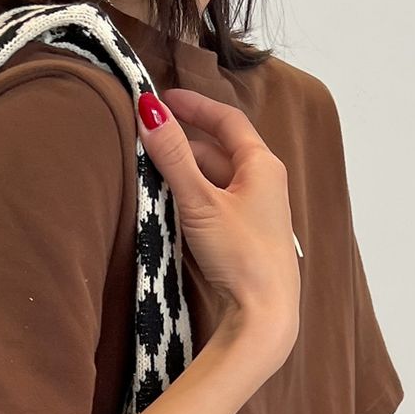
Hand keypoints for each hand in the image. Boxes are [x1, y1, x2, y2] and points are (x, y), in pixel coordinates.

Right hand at [136, 88, 300, 373]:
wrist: (264, 315)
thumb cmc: (241, 257)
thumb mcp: (200, 202)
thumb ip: (174, 157)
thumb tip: (148, 111)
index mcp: (262, 165)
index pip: (227, 120)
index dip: (194, 106)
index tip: (164, 98)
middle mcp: (265, 185)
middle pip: (221, 150)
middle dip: (186, 141)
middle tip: (152, 135)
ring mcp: (258, 214)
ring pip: (219, 179)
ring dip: (189, 171)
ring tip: (156, 169)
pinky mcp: (249, 239)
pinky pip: (219, 204)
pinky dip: (196, 197)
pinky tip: (176, 207)